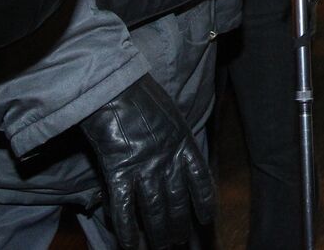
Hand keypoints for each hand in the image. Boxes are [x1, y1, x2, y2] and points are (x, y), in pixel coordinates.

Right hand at [79, 76, 213, 249]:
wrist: (116, 89)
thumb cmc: (141, 94)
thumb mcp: (170, 113)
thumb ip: (174, 135)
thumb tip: (175, 150)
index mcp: (183, 143)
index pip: (200, 179)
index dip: (205, 201)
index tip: (207, 219)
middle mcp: (168, 159)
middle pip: (178, 200)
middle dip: (180, 223)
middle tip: (181, 242)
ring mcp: (145, 167)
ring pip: (155, 208)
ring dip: (159, 231)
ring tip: (164, 248)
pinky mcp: (120, 171)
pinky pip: (124, 207)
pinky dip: (127, 228)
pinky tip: (131, 245)